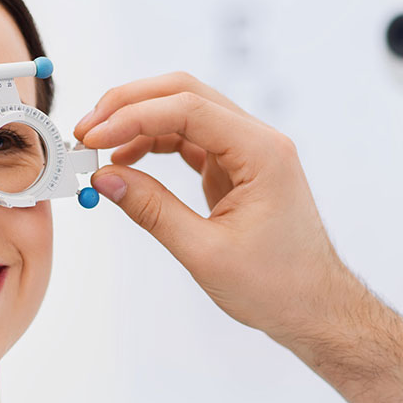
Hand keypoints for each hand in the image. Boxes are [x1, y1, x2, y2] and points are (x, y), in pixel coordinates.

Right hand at [76, 73, 402, 402]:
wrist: (314, 308)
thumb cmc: (276, 286)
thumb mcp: (205, 253)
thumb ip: (153, 210)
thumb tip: (104, 178)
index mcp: (262, 153)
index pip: (188, 109)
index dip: (133, 117)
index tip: (93, 138)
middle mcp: (259, 141)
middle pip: (186, 94)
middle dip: (131, 105)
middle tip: (87, 131)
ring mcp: (249, 152)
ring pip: (186, 112)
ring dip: (139, 122)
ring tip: (98, 148)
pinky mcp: (238, 168)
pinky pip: (191, 140)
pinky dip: (155, 143)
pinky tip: (126, 161)